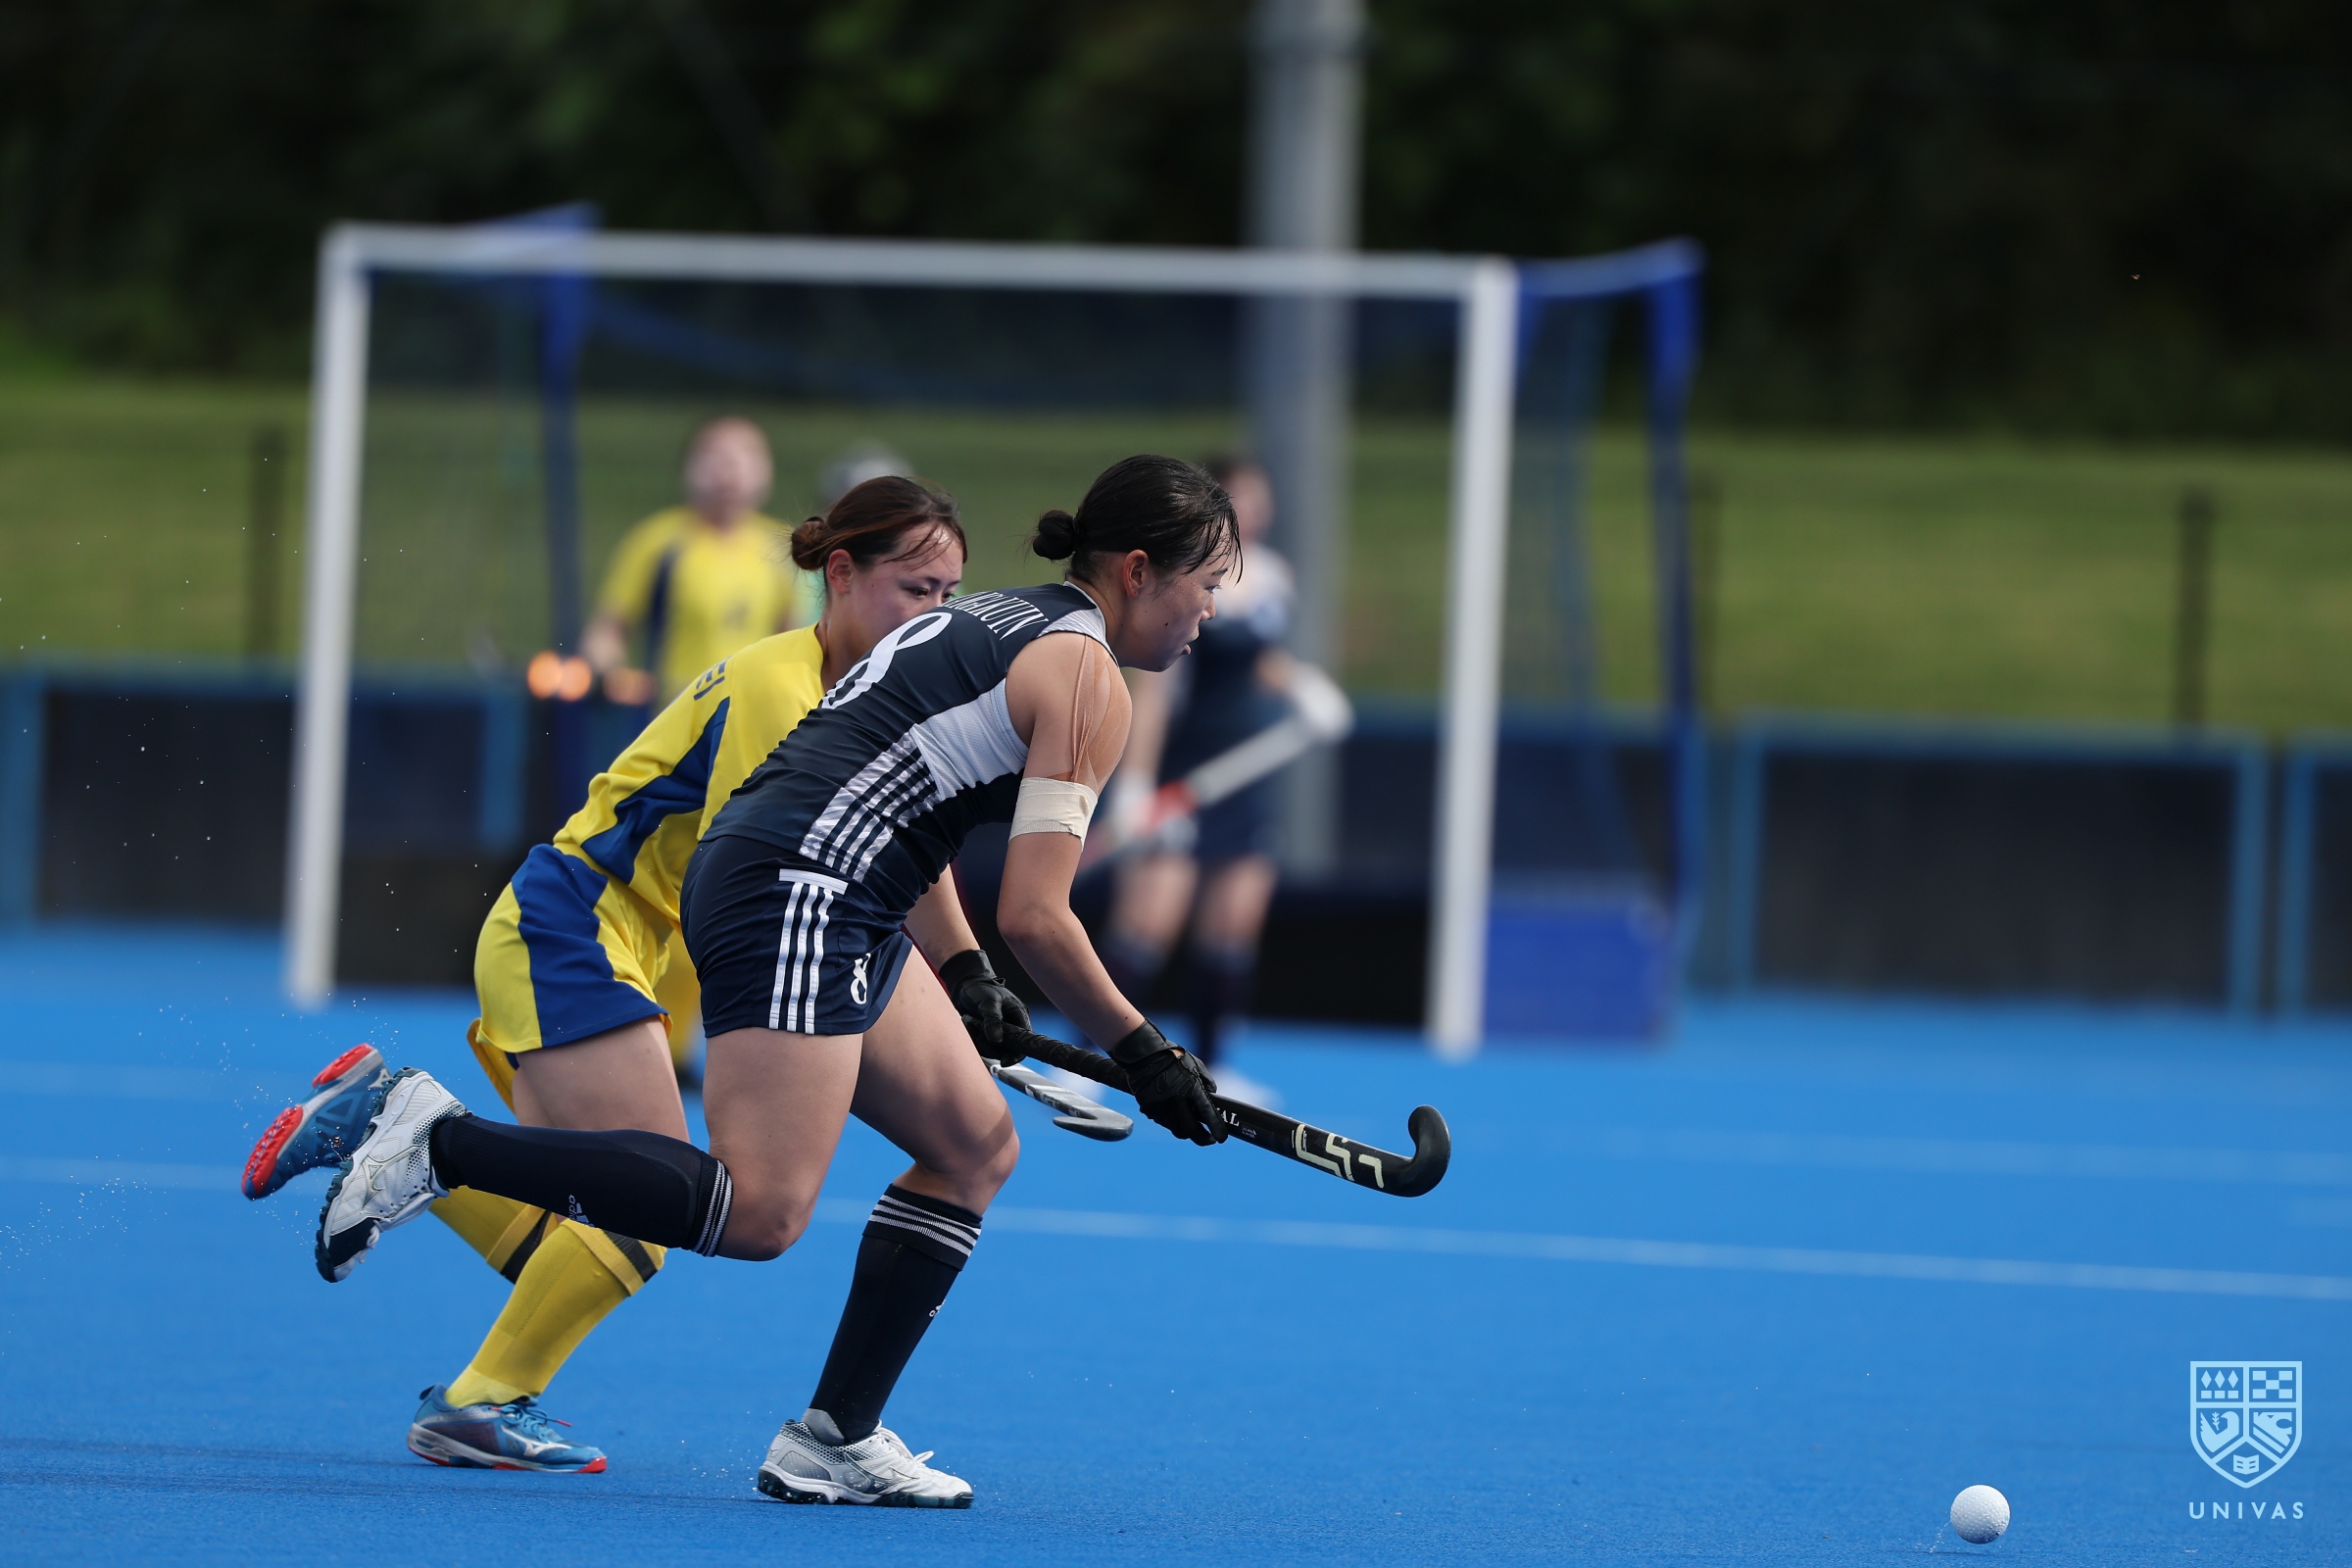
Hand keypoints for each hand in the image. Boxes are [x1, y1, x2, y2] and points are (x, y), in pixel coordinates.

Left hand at [939, 949, 1030, 1061]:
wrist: (964, 985)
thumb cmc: (981, 989)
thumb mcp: (988, 1002)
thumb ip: (993, 1021)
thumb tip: (997, 1041)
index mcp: (1019, 1016)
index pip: (1024, 1042)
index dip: (1017, 1055)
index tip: (1005, 1062)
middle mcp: (1011, 1027)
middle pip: (1006, 1050)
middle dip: (989, 1044)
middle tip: (975, 1027)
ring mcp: (999, 1032)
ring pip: (991, 1050)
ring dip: (978, 1039)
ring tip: (970, 1020)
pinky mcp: (986, 1036)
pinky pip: (981, 1046)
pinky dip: (973, 1038)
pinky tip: (968, 1023)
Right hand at [1108, 1020, 1223, 1145]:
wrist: (1143, 1053)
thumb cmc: (1172, 1057)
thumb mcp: (1196, 1064)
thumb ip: (1206, 1082)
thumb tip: (1213, 1096)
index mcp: (1191, 1087)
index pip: (1207, 1113)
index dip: (1217, 1128)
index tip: (1222, 1138)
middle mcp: (1176, 1100)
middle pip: (1191, 1130)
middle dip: (1202, 1139)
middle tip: (1209, 1140)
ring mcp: (1160, 1106)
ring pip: (1176, 1129)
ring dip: (1186, 1130)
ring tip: (1191, 1125)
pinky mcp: (1148, 1108)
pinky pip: (1163, 1122)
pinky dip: (1170, 1121)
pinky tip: (1173, 1112)